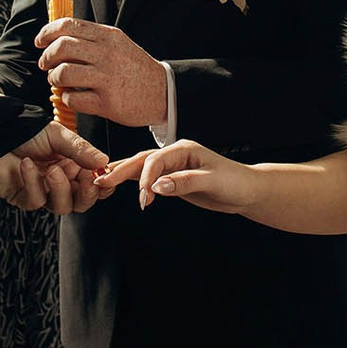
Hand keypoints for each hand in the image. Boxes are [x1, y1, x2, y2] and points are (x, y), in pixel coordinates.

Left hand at [0, 123, 111, 213]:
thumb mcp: (57, 135)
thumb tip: (104, 161)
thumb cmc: (24, 130)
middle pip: (81, 202)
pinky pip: (36, 201)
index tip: (103, 176)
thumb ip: (80, 150)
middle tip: (87, 181)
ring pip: (61, 206)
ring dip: (60, 188)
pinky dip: (33, 183)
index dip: (101, 185)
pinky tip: (27, 165)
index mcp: (72, 166)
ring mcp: (42, 191)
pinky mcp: (23, 198)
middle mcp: (59, 181)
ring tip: (52, 169)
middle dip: (87, 194)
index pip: (94, 184)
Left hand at [38, 18, 168, 128]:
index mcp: (108, 36)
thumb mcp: (119, 44)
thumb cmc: (137, 69)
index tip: (40, 41)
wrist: (164, 92)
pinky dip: (67, 98)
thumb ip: (93, 39)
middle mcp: (107, 54)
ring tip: (58, 82)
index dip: (47, 32)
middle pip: (61, 47)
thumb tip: (60, 39)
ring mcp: (107, 78)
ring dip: (54, 78)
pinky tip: (74, 97)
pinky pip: (73, 98)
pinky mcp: (107, 102)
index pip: (68, 25)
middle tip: (45, 65)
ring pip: (63, 73)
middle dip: (47, 57)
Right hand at [97, 142, 256, 214]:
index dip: (145, 178)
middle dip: (122, 170)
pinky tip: (116, 183)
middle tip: (101, 181)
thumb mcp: (211, 182)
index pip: (156, 161)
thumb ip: (184, 183)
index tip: (144, 197)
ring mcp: (172, 166)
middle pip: (142, 160)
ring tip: (100, 180)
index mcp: (183, 149)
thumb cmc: (234, 183)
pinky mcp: (171, 179)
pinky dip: (131, 181)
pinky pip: (147, 178)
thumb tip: (157, 187)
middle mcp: (175, 155)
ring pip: (141, 167)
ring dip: (121, 173)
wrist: (246, 192)